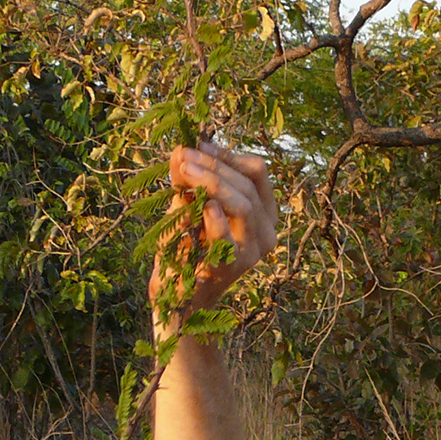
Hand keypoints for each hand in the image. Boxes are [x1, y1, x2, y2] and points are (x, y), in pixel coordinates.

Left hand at [151, 141, 277, 312]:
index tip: (199, 145)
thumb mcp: (186, 206)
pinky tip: (203, 208)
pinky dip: (215, 220)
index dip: (228, 155)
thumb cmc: (184, 248)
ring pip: (244, 205)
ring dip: (213, 184)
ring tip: (185, 173)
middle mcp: (266, 230)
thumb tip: (179, 149)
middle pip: (249, 185)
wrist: (174, 294)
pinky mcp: (236, 267)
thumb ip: (186, 181)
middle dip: (215, 167)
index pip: (257, 172)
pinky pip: (228, 237)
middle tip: (184, 157)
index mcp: (262, 211)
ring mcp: (254, 250)